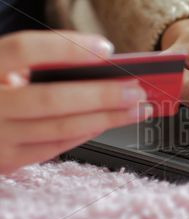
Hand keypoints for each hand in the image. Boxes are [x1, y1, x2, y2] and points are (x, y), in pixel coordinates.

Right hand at [0, 31, 152, 172]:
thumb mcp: (5, 67)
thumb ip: (38, 66)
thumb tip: (98, 69)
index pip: (25, 50)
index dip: (68, 48)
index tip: (107, 49)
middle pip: (51, 98)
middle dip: (102, 95)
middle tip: (136, 91)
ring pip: (60, 128)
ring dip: (105, 118)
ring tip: (135, 110)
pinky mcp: (7, 160)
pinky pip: (56, 147)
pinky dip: (87, 133)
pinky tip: (107, 123)